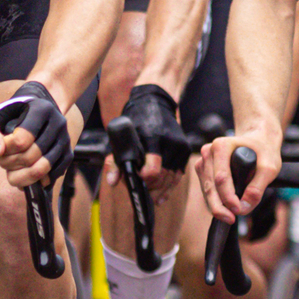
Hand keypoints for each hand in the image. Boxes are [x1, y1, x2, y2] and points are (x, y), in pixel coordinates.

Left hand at [0, 80, 72, 191]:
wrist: (39, 108)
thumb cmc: (14, 114)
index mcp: (40, 110)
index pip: (21, 140)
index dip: (6, 150)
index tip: (0, 149)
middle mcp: (57, 124)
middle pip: (30, 157)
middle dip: (10, 164)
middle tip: (3, 161)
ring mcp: (65, 140)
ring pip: (42, 170)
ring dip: (21, 177)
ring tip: (12, 171)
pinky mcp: (68, 155)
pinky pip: (51, 177)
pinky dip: (35, 182)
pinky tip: (25, 175)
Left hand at [115, 80, 190, 201]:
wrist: (156, 102)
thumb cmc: (136, 121)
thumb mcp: (122, 137)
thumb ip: (115, 161)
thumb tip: (112, 182)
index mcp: (153, 138)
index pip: (153, 169)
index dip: (145, 180)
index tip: (138, 181)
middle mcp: (169, 143)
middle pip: (162, 178)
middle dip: (151, 188)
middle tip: (142, 192)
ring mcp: (180, 147)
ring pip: (172, 179)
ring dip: (160, 190)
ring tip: (150, 196)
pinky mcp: (185, 150)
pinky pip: (178, 174)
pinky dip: (170, 186)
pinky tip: (161, 195)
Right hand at [199, 122, 278, 221]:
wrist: (257, 141)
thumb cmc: (263, 151)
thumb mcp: (269, 167)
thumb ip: (258, 187)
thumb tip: (244, 207)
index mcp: (221, 146)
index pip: (221, 177)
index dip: (228, 197)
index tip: (238, 210)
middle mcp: (208, 152)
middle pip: (210, 186)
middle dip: (219, 206)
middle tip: (231, 219)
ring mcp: (203, 161)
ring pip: (206, 191)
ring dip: (216, 206)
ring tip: (230, 215)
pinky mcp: (203, 171)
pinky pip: (206, 191)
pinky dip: (215, 201)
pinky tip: (225, 208)